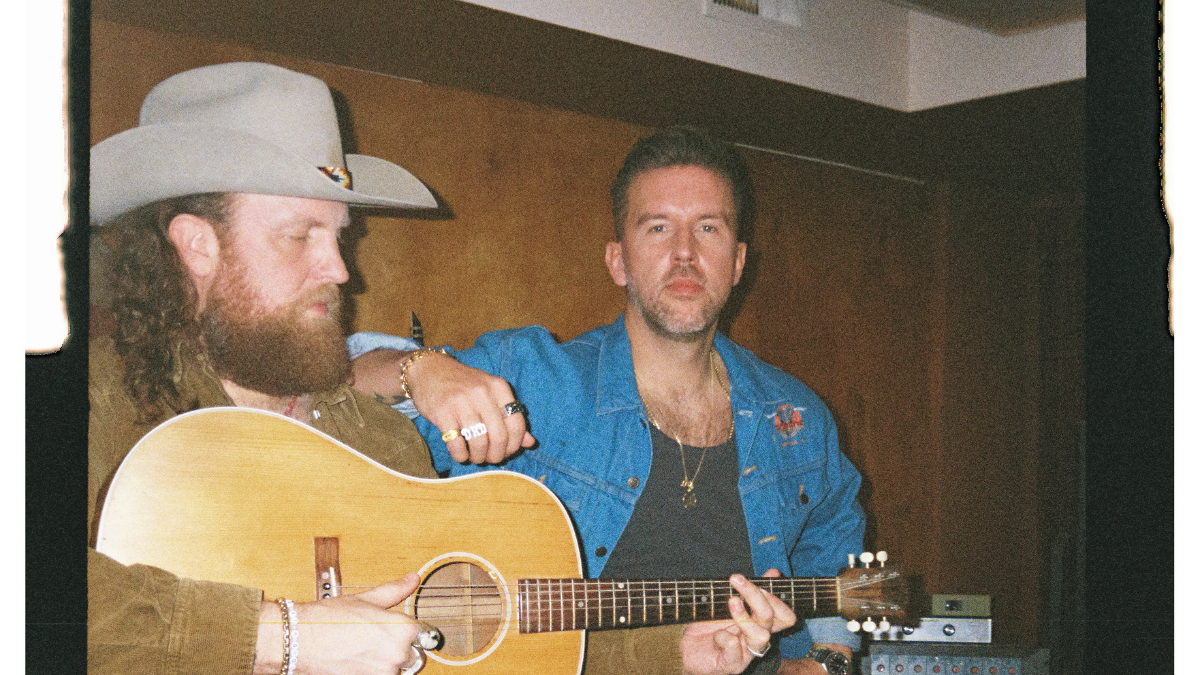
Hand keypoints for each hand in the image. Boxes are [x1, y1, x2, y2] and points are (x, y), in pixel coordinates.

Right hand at [254, 574, 423, 674]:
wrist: (299, 640)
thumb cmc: (329, 619)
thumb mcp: (366, 599)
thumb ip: (395, 590)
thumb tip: (413, 579)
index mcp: (402, 629)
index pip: (418, 630)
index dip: (401, 625)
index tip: (386, 624)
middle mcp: (398, 654)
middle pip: (410, 652)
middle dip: (396, 645)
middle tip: (371, 637)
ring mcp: (384, 673)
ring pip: (395, 667)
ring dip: (383, 660)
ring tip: (360, 648)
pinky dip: (370, 669)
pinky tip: (355, 659)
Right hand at [351, 349, 534, 463]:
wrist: (429, 370)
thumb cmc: (463, 385)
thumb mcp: (490, 393)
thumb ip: (509, 416)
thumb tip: (530, 442)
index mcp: (499, 387)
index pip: (517, 423)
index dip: (514, 444)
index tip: (506, 452)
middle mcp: (482, 392)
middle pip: (499, 436)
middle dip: (496, 455)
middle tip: (490, 459)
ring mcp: (461, 402)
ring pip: (479, 442)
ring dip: (478, 457)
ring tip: (475, 457)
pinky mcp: (442, 412)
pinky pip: (456, 443)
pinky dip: (460, 455)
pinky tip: (460, 454)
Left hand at [680, 572, 796, 674]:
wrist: (685, 647)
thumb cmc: (710, 624)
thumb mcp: (730, 602)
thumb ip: (752, 590)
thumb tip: (774, 572)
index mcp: (761, 625)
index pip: (786, 616)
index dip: (777, 599)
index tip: (759, 582)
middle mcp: (757, 639)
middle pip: (774, 620)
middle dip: (756, 596)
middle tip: (736, 580)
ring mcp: (746, 653)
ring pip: (761, 636)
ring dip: (745, 615)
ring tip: (731, 601)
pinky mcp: (730, 664)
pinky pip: (734, 650)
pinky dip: (725, 637)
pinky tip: (716, 634)